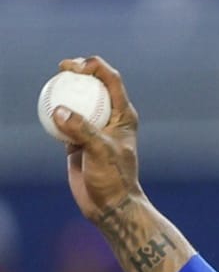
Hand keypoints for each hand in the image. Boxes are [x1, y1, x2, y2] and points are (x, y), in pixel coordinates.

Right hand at [52, 55, 141, 221]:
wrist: (109, 204)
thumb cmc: (113, 178)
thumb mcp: (101, 152)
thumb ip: (82, 130)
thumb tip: (58, 110)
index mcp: (123, 115)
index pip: (111, 80)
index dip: (94, 66)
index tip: (76, 67)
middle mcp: (109, 118)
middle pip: (92, 85)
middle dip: (77, 72)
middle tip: (61, 69)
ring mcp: (92, 127)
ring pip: (76, 101)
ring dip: (63, 91)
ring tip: (50, 85)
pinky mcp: (77, 139)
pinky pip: (62, 119)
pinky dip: (53, 113)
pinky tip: (43, 109)